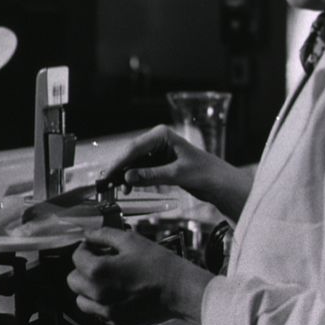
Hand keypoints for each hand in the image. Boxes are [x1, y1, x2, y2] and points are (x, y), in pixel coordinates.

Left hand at [67, 227, 210, 324]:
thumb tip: (89, 234)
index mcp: (98, 271)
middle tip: (99, 262)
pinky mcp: (117, 323)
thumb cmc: (159, 265)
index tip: (94, 246)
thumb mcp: (131, 240)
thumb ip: (104, 235)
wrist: (180, 291)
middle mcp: (98, 294)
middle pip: (73, 281)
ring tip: (105, 280)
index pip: (76, 257)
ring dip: (88, 289)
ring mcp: (107, 311)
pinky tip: (117, 293)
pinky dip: (101, 304)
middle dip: (82, 269)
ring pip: (81, 300)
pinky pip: (98, 313)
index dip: (85, 248)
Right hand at [101, 125, 251, 221]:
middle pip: (130, 154)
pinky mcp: (158, 163)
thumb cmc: (205, 173)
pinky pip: (139, 169)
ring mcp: (156, 152)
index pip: (135, 148)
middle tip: (105, 182)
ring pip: (133, 163)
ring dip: (124, 175)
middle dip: (118, 169)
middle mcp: (157, 140)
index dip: (119, 162)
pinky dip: (133, 179)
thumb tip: (128, 178)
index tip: (108, 174)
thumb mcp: (178, 174)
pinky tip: (128, 188)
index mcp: (162, 135)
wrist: (220, 182)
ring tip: (115, 188)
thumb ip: (152, 176)